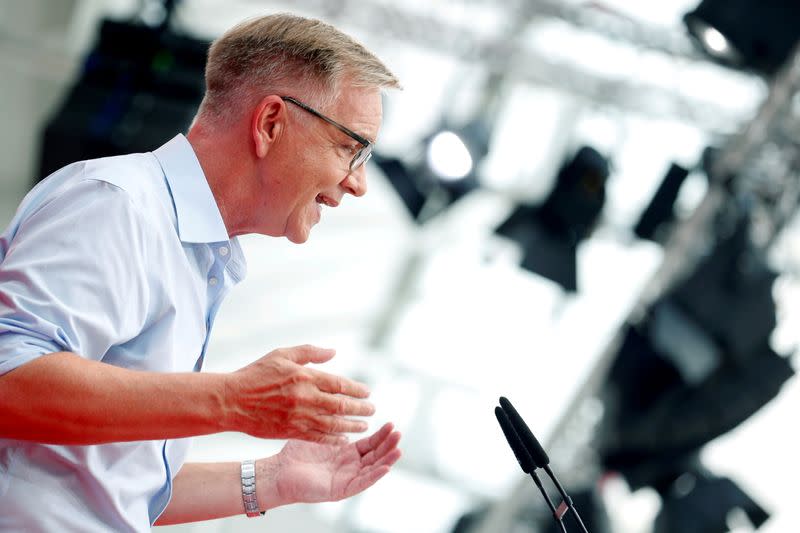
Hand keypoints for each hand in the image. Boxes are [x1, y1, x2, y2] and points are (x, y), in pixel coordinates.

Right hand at [225, 345, 374, 443]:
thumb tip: (333, 352)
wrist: (232, 400)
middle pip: (340, 405)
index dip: (356, 389)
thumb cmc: (256, 374)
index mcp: (304, 376)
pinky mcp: (290, 431)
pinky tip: (343, 439)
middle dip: (359, 409)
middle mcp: (305, 398)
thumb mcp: (282, 354)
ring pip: (332, 423)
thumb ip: (309, 352)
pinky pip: (317, 437)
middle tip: (372, 411)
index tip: (368, 393)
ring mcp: (298, 417)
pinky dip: (332, 439)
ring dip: (351, 426)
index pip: (339, 384)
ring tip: (364, 427)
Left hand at [269, 422, 401, 504]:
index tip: (391, 424)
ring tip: (398, 449)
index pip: (370, 443)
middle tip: (398, 433)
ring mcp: (346, 478)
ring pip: (372, 470)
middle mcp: (349, 466)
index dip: (381, 435)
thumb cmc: (296, 451)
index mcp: (346, 453)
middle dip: (388, 445)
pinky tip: (384, 467)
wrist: (279, 470)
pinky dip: (374, 475)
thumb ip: (334, 421)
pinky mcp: (340, 490)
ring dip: (386, 460)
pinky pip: (361, 483)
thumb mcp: (320, 432)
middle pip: (375, 455)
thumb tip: (344, 401)